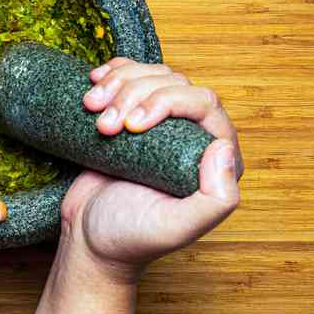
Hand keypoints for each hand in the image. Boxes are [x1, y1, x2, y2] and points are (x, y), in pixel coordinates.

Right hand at [61, 58, 241, 284]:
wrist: (90, 240)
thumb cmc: (131, 238)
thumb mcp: (177, 229)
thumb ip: (216, 199)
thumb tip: (223, 147)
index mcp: (218, 164)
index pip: (203, 103)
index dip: (166, 101)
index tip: (131, 126)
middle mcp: (196, 140)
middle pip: (175, 83)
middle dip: (134, 93)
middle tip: (105, 127)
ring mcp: (166, 127)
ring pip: (152, 75)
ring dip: (118, 85)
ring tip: (93, 111)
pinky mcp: (137, 118)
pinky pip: (133, 76)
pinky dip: (113, 73)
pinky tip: (95, 84)